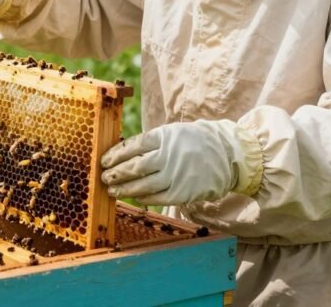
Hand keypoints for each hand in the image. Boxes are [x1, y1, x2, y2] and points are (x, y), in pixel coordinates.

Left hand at [100, 119, 260, 205]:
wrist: (227, 154)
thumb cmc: (192, 142)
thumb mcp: (172, 133)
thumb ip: (150, 143)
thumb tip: (121, 154)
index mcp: (164, 137)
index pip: (133, 146)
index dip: (115, 155)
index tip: (104, 161)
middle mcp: (168, 156)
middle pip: (135, 167)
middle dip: (116, 173)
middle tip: (104, 177)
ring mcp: (176, 175)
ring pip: (143, 185)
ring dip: (124, 189)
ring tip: (112, 190)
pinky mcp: (183, 192)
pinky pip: (157, 197)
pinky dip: (142, 197)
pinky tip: (132, 196)